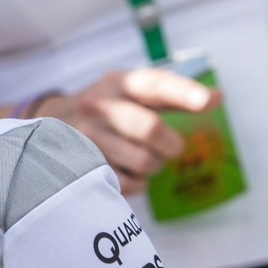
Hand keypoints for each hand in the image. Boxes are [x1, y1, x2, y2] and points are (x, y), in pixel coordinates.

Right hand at [30, 69, 217, 194]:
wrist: (48, 126)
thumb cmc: (106, 109)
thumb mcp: (131, 93)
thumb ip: (173, 96)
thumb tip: (219, 97)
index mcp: (118, 83)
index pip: (153, 84)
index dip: (182, 92)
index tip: (208, 100)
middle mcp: (99, 106)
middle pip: (150, 128)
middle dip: (170, 145)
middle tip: (170, 149)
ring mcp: (86, 138)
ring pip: (143, 161)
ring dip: (154, 166)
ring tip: (142, 159)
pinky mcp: (81, 167)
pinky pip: (129, 183)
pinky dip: (138, 183)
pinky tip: (126, 171)